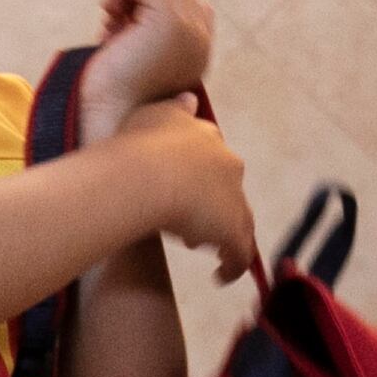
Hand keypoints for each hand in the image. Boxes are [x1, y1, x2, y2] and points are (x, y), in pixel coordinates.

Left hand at [81, 0, 218, 120]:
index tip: (125, 30)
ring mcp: (190, 28)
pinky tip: (108, 13)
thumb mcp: (132, 59)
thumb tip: (128, 9)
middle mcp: (201, 39)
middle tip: (114, 22)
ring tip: (112, 20)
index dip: (151, 4)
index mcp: (198, 50)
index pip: (188, 1)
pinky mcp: (171, 21)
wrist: (112, 118)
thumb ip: (143, 36)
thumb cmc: (112, 96)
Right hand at [111, 105, 254, 285]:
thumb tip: (191, 99)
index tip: (181, 185)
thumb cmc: (137, 147)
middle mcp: (227, 164)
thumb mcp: (153, 114)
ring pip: (237, 220)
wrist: (144, 176)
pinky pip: (240, 253)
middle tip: (184, 216)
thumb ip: (175, 109)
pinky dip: (232, 266)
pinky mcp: (232, 231)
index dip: (197, 173)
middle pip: (226, 187)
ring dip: (219, 231)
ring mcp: (233, 198)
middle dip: (208, 201)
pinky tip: (220, 277)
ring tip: (196, 243)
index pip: (212, 155)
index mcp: (207, 136)